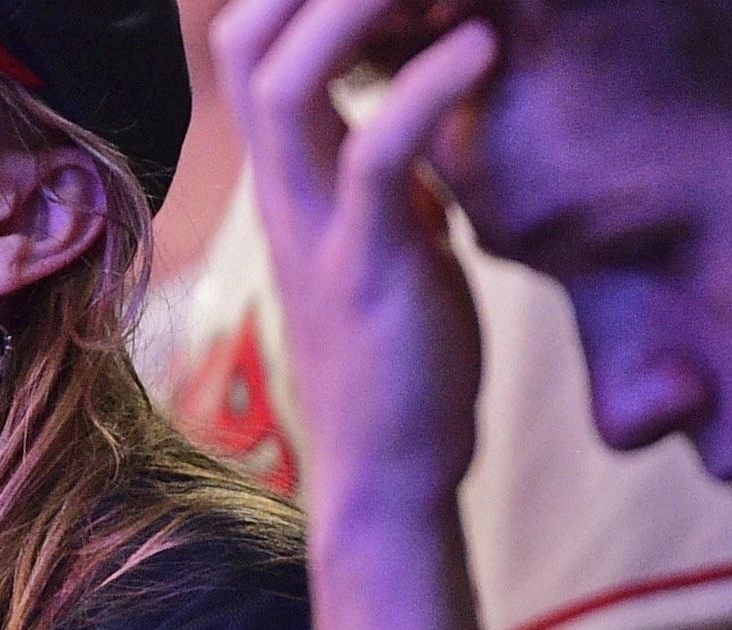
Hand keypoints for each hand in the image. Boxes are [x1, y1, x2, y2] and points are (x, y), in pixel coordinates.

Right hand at [214, 0, 497, 520]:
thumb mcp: (394, 237)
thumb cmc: (404, 363)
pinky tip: (486, 46)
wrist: (391, 480)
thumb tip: (422, 103)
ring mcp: (316, 228)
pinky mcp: (367, 268)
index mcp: (291, 180)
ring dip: (353, 5)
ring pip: (284, 79)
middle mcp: (285, 191)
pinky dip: (428, 85)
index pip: (255, 45)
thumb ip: (391, 168)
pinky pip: (377, 154)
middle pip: (244, 39)